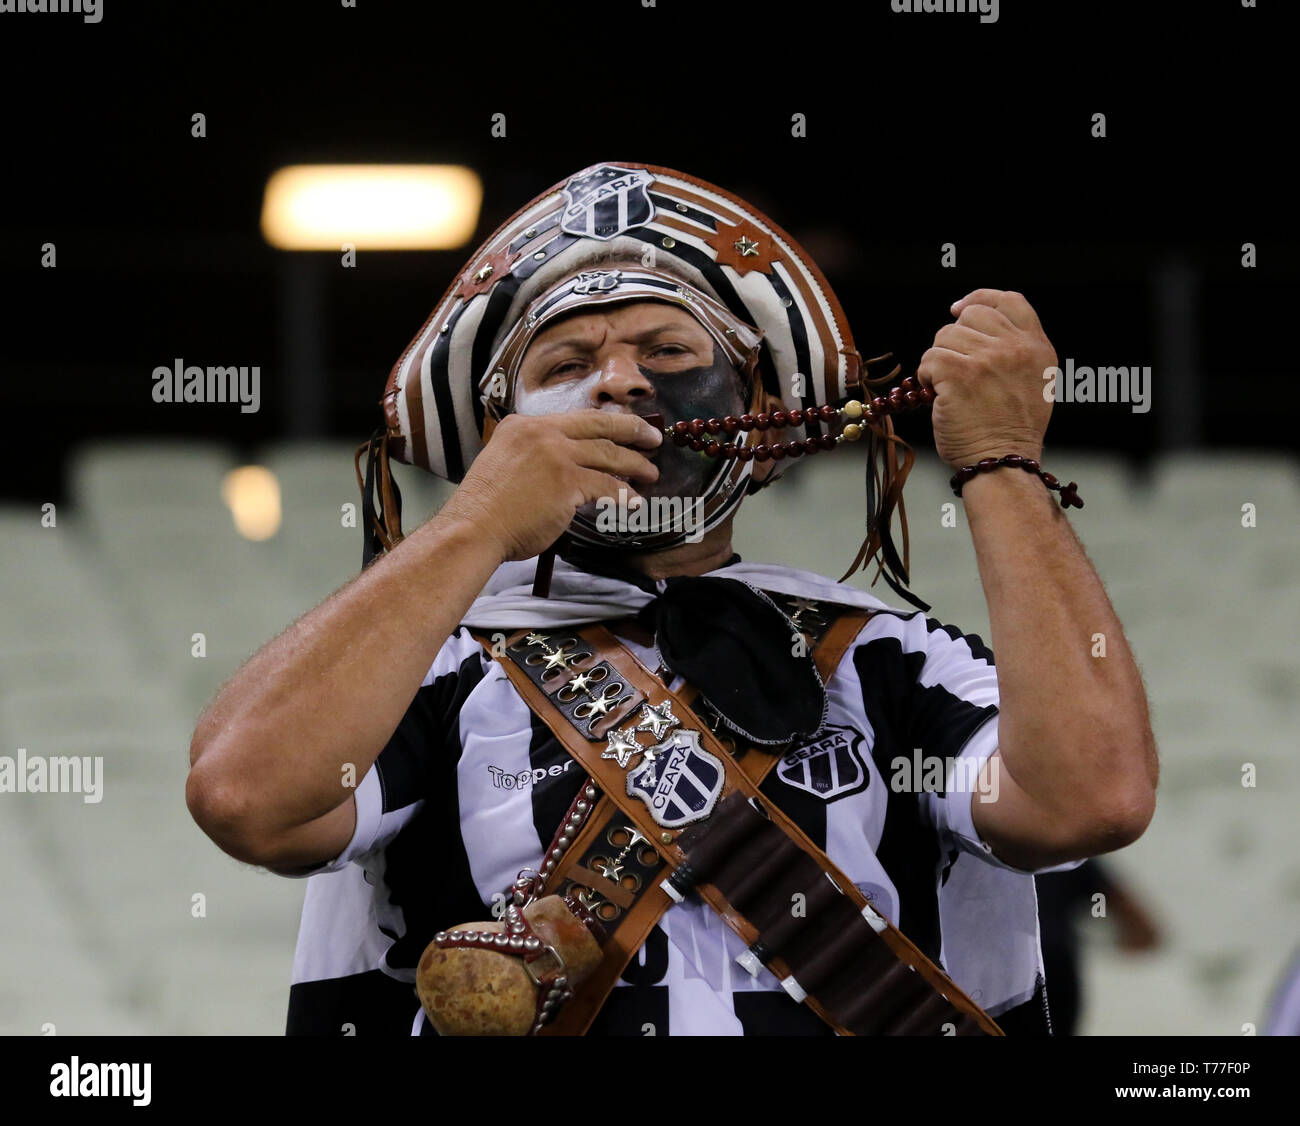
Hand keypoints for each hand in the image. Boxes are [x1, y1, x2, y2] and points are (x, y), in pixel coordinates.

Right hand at [436, 409, 661, 562]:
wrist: (473, 529)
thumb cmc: (486, 509)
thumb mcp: (504, 463)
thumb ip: (533, 457)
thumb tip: (564, 467)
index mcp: (523, 425)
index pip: (575, 419)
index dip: (605, 423)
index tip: (624, 428)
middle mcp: (541, 432)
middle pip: (600, 425)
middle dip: (632, 431)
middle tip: (653, 438)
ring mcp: (555, 454)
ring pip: (608, 454)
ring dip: (635, 465)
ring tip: (650, 473)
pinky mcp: (567, 481)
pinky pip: (607, 486)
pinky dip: (624, 495)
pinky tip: (634, 502)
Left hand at [917, 289, 1056, 469]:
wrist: (1003, 461)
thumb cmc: (1010, 430)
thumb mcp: (1033, 382)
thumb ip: (1015, 351)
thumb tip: (979, 331)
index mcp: (1036, 347)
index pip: (1009, 301)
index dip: (980, 299)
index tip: (960, 309)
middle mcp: (1015, 347)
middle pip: (971, 316)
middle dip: (955, 339)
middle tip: (954, 367)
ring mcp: (988, 358)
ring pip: (945, 336)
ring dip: (939, 360)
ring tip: (948, 386)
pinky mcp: (960, 373)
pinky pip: (930, 358)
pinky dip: (926, 375)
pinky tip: (936, 393)